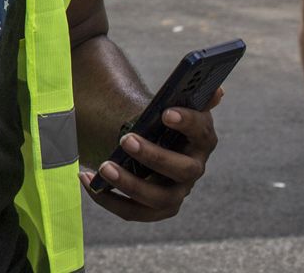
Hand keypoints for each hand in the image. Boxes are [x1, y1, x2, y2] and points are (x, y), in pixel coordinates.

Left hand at [82, 89, 221, 221]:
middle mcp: (193, 168)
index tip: (166, 112)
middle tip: (126, 139)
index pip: (202, 132)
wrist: (144, 140)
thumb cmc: (156, 121)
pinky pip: (133, 211)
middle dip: (155, 156)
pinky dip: (108, 198)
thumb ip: (186, 94)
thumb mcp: (168, 104)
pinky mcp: (156, 209)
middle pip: (184, 169)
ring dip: (131, 184)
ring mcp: (176, 192)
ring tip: (104, 168)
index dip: (187, 123)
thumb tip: (218, 91)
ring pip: (159, 197)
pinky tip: (86, 177)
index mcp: (201, 138)